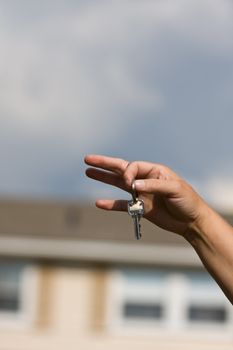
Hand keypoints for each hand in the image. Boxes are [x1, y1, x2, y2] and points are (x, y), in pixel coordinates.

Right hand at [85, 154, 205, 236]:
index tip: (129, 184)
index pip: (133, 167)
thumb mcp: (174, 189)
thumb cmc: (187, 201)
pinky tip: (99, 203)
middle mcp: (145, 180)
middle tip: (87, 159)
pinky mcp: (140, 208)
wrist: (192, 221)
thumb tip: (132, 185)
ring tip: (88, 172)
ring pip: (118, 184)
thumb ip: (153, 185)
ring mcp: (141, 194)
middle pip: (121, 169)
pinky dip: (110, 204)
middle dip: (105, 164)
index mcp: (154, 171)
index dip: (127, 173)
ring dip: (104, 178)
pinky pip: (122, 205)